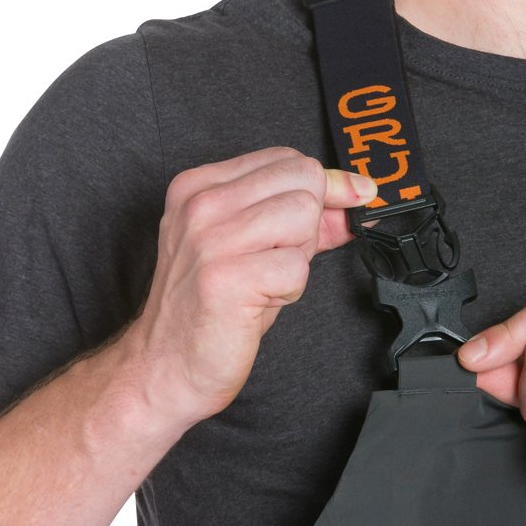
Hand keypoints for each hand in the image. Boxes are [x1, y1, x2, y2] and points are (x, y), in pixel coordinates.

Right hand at [125, 147, 375, 426]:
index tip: (331, 216)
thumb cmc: (211, 310)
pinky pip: (297, 267)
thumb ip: (303, 217)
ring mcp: (209, 239)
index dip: (322, 189)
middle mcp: (200, 204)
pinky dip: (290, 290)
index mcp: (199, 186)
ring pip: (304, 215)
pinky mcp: (225, 277)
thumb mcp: (254, 247)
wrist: (166, 367)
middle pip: (302, 180)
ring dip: (298, 256)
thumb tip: (359, 193)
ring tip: (264, 281)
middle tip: (274, 260)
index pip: (286, 159)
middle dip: (308, 223)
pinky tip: (259, 302)